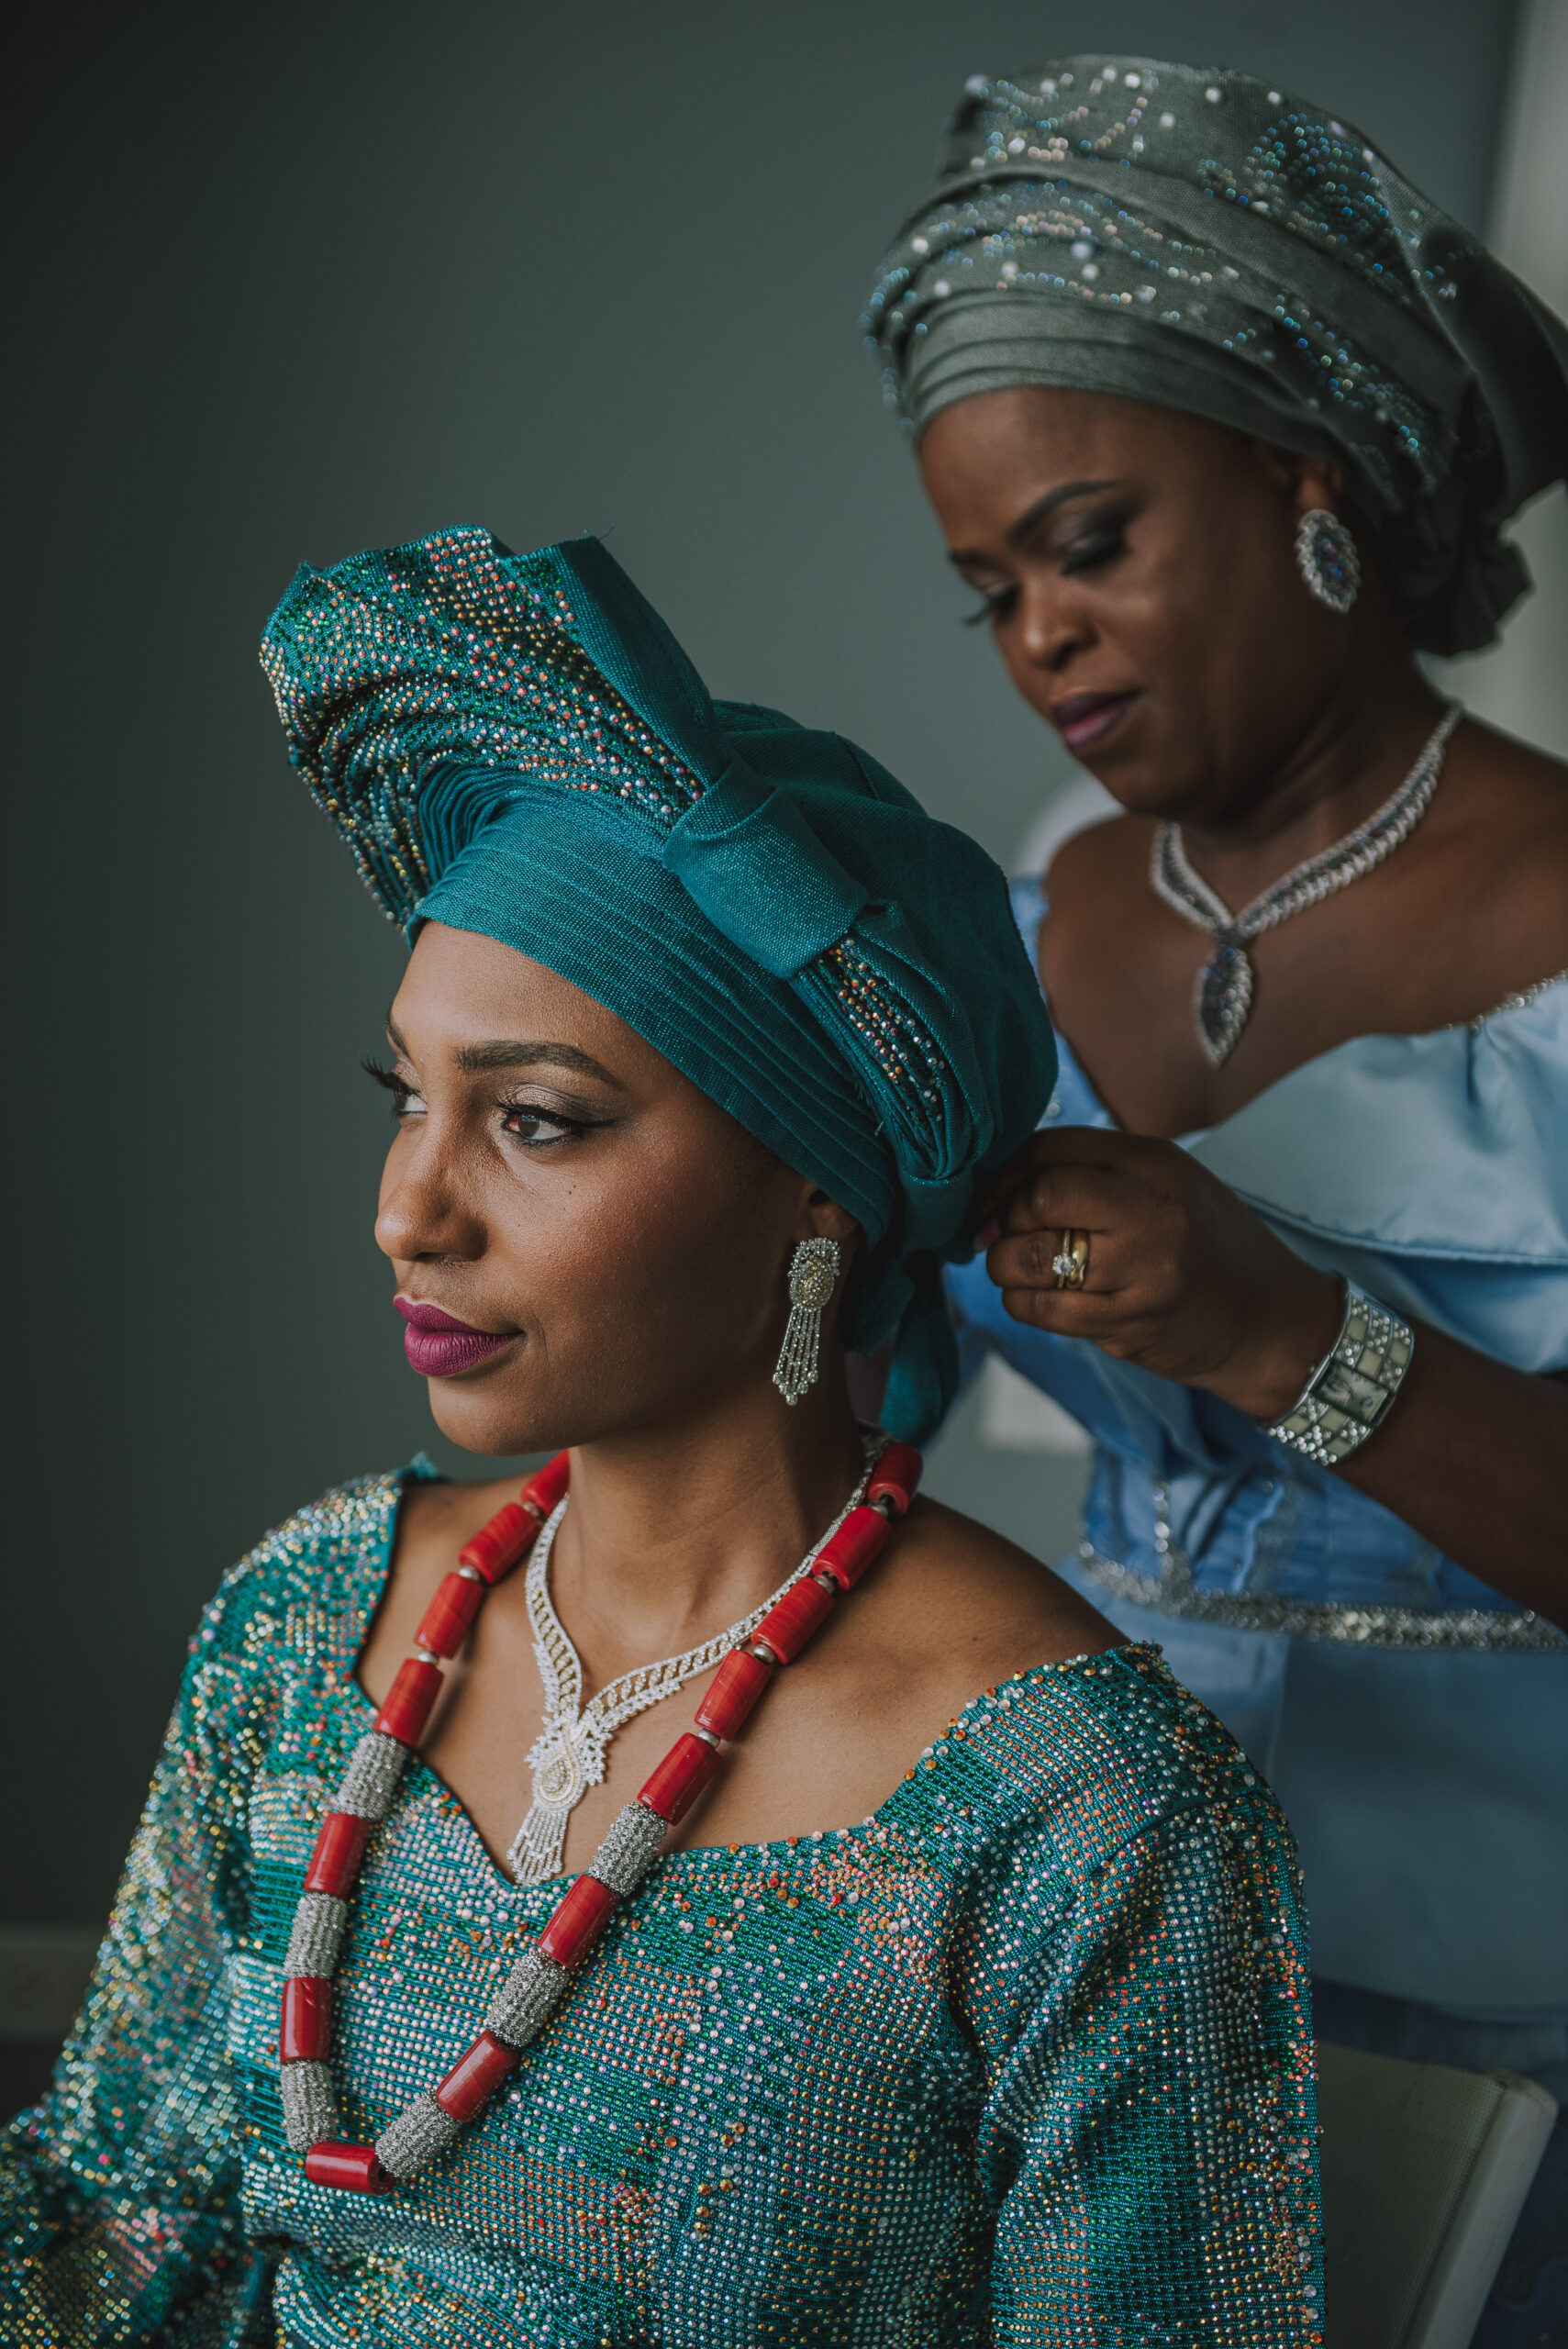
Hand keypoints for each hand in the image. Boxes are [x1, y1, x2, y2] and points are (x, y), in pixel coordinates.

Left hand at [981, 1127, 1343, 1420]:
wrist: (1270, 1324)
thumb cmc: (1210, 1248)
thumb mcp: (1169, 1186)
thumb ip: (1097, 1173)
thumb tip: (999, 1184)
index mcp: (1157, 1165)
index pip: (1052, 1149)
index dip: (1005, 1172)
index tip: (987, 1194)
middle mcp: (1151, 1211)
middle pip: (1037, 1197)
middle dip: (1001, 1217)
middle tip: (999, 1233)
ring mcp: (1141, 1271)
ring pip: (1027, 1257)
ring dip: (1004, 1264)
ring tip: (1019, 1267)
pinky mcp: (1128, 1324)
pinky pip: (1041, 1309)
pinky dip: (1021, 1302)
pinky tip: (1037, 1297)